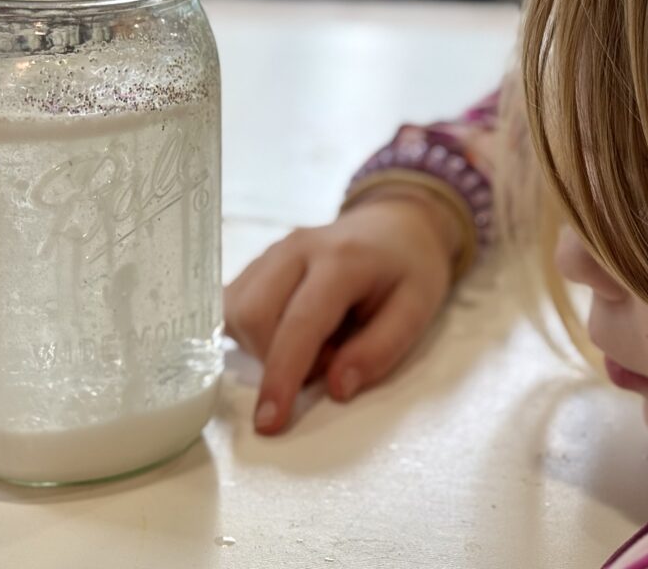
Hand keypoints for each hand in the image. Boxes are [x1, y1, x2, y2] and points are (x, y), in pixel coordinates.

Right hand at [225, 190, 460, 433]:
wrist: (394, 225)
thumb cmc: (409, 270)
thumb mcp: (417, 311)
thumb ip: (379, 350)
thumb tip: (336, 389)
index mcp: (341, 259)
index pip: (299, 323)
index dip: (282, 376)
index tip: (270, 422)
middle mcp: (296, 248)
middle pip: (253, 315)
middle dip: (276, 361)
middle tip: (325, 360)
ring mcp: (271, 251)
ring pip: (235, 311)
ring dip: (262, 347)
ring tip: (310, 344)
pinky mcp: (257, 262)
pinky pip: (231, 305)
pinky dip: (249, 334)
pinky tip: (283, 333)